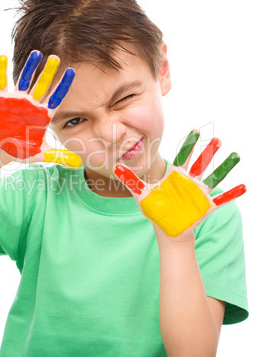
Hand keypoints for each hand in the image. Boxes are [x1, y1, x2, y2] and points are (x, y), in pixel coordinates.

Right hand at [0, 51, 80, 167]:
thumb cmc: (21, 151)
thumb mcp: (42, 155)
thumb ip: (60, 157)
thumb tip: (79, 165)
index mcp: (42, 115)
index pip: (56, 97)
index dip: (63, 85)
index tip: (73, 72)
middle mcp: (31, 104)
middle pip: (42, 85)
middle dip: (48, 72)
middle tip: (56, 57)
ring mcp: (16, 100)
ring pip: (24, 80)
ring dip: (29, 67)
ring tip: (36, 54)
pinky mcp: (0, 100)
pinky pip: (1, 82)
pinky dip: (1, 70)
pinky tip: (3, 56)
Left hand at [113, 129, 245, 240]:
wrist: (166, 228)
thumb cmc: (155, 209)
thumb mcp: (141, 193)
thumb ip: (130, 179)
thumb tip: (114, 167)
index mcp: (176, 175)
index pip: (183, 155)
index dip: (189, 143)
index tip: (195, 130)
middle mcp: (190, 180)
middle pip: (200, 162)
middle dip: (208, 151)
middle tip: (216, 139)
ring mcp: (199, 192)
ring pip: (214, 176)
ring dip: (224, 166)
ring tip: (235, 155)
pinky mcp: (206, 205)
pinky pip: (222, 198)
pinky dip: (232, 194)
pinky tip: (243, 187)